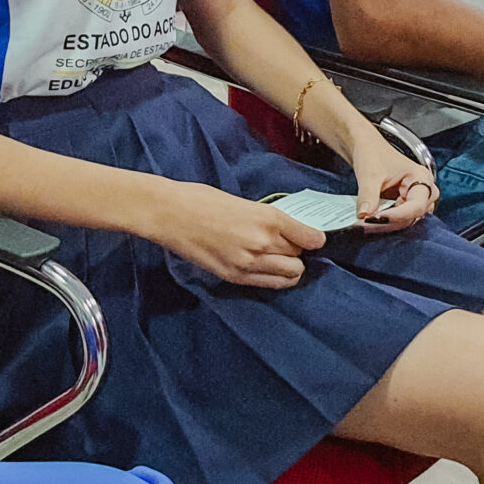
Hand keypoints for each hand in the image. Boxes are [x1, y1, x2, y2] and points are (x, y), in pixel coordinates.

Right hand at [150, 181, 326, 287]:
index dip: (313, 238)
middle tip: (287, 245)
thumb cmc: (202, 199)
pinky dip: (274, 278)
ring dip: (288, 268)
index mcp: (268, 218)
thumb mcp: (243, 202)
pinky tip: (265, 268)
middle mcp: (264, 243)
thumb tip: (287, 230)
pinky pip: (269, 284)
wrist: (170, 214)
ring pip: (290, 275)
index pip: (310, 238)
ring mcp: (249, 264)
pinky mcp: (234, 276)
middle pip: (300, 257)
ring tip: (276, 259)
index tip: (311, 238)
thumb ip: (267, 219)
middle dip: (297, 252)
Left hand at [347, 132, 437, 230]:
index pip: (416, 205)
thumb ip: (368, 195)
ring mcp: (415, 199)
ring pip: (405, 221)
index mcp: (421, 177)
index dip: (396, 215)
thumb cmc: (373, 154)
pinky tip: (368, 222)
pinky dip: (384, 222)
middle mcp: (423, 190)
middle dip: (389, 222)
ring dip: (385, 225)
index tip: (374, 218)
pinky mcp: (404, 205)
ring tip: (363, 224)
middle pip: (412, 216)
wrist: (366, 148)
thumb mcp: (370, 174)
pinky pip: (398, 220)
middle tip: (364, 224)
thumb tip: (364, 215)